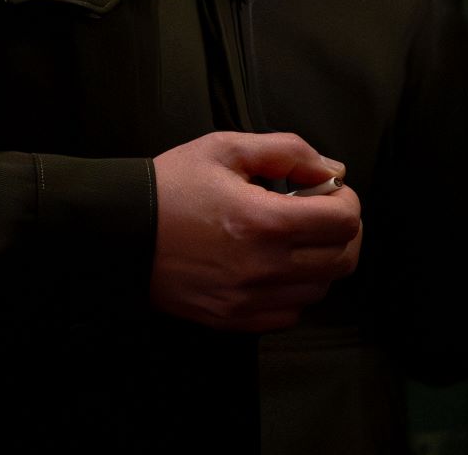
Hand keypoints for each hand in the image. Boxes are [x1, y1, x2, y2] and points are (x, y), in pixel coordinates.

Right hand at [151, 131, 361, 332]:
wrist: (121, 231)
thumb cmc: (171, 187)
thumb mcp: (227, 148)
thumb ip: (288, 152)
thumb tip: (332, 170)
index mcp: (263, 220)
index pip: (343, 221)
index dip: (346, 200)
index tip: (328, 190)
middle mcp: (262, 267)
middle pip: (343, 260)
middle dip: (343, 231)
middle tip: (321, 213)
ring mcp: (248, 299)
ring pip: (320, 289)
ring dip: (320, 261)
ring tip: (294, 238)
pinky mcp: (233, 319)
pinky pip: (289, 314)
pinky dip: (294, 290)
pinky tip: (275, 265)